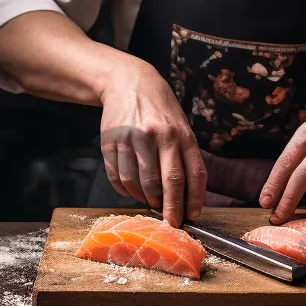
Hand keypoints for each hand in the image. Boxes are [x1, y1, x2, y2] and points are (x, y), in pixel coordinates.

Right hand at [98, 60, 206, 226]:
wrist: (128, 82)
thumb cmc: (159, 111)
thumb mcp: (180, 126)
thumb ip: (184, 156)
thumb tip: (187, 197)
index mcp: (181, 133)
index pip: (193, 173)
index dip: (194, 199)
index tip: (192, 216)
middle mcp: (158, 135)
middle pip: (167, 182)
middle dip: (171, 209)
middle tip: (171, 223)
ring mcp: (133, 139)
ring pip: (140, 184)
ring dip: (146, 200)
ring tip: (151, 202)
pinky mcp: (111, 142)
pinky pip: (118, 177)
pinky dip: (126, 190)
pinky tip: (132, 190)